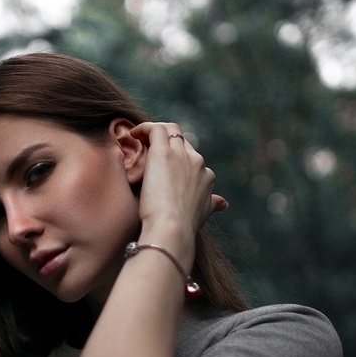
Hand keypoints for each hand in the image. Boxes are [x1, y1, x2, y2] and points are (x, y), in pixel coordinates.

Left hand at [128, 122, 227, 247]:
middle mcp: (197, 162)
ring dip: (155, 132)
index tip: (163, 169)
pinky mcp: (163, 152)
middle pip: (182, 142)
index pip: (193, 161)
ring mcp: (181, 155)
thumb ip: (212, 204)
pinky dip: (144, 128)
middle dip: (167, 144)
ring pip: (171, 130)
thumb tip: (223, 203)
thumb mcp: (203, 213)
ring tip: (140, 139)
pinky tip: (133, 135)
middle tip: (149, 150)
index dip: (178, 161)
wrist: (173, 228)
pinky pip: (155, 129)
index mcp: (207, 176)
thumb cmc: (184, 226)